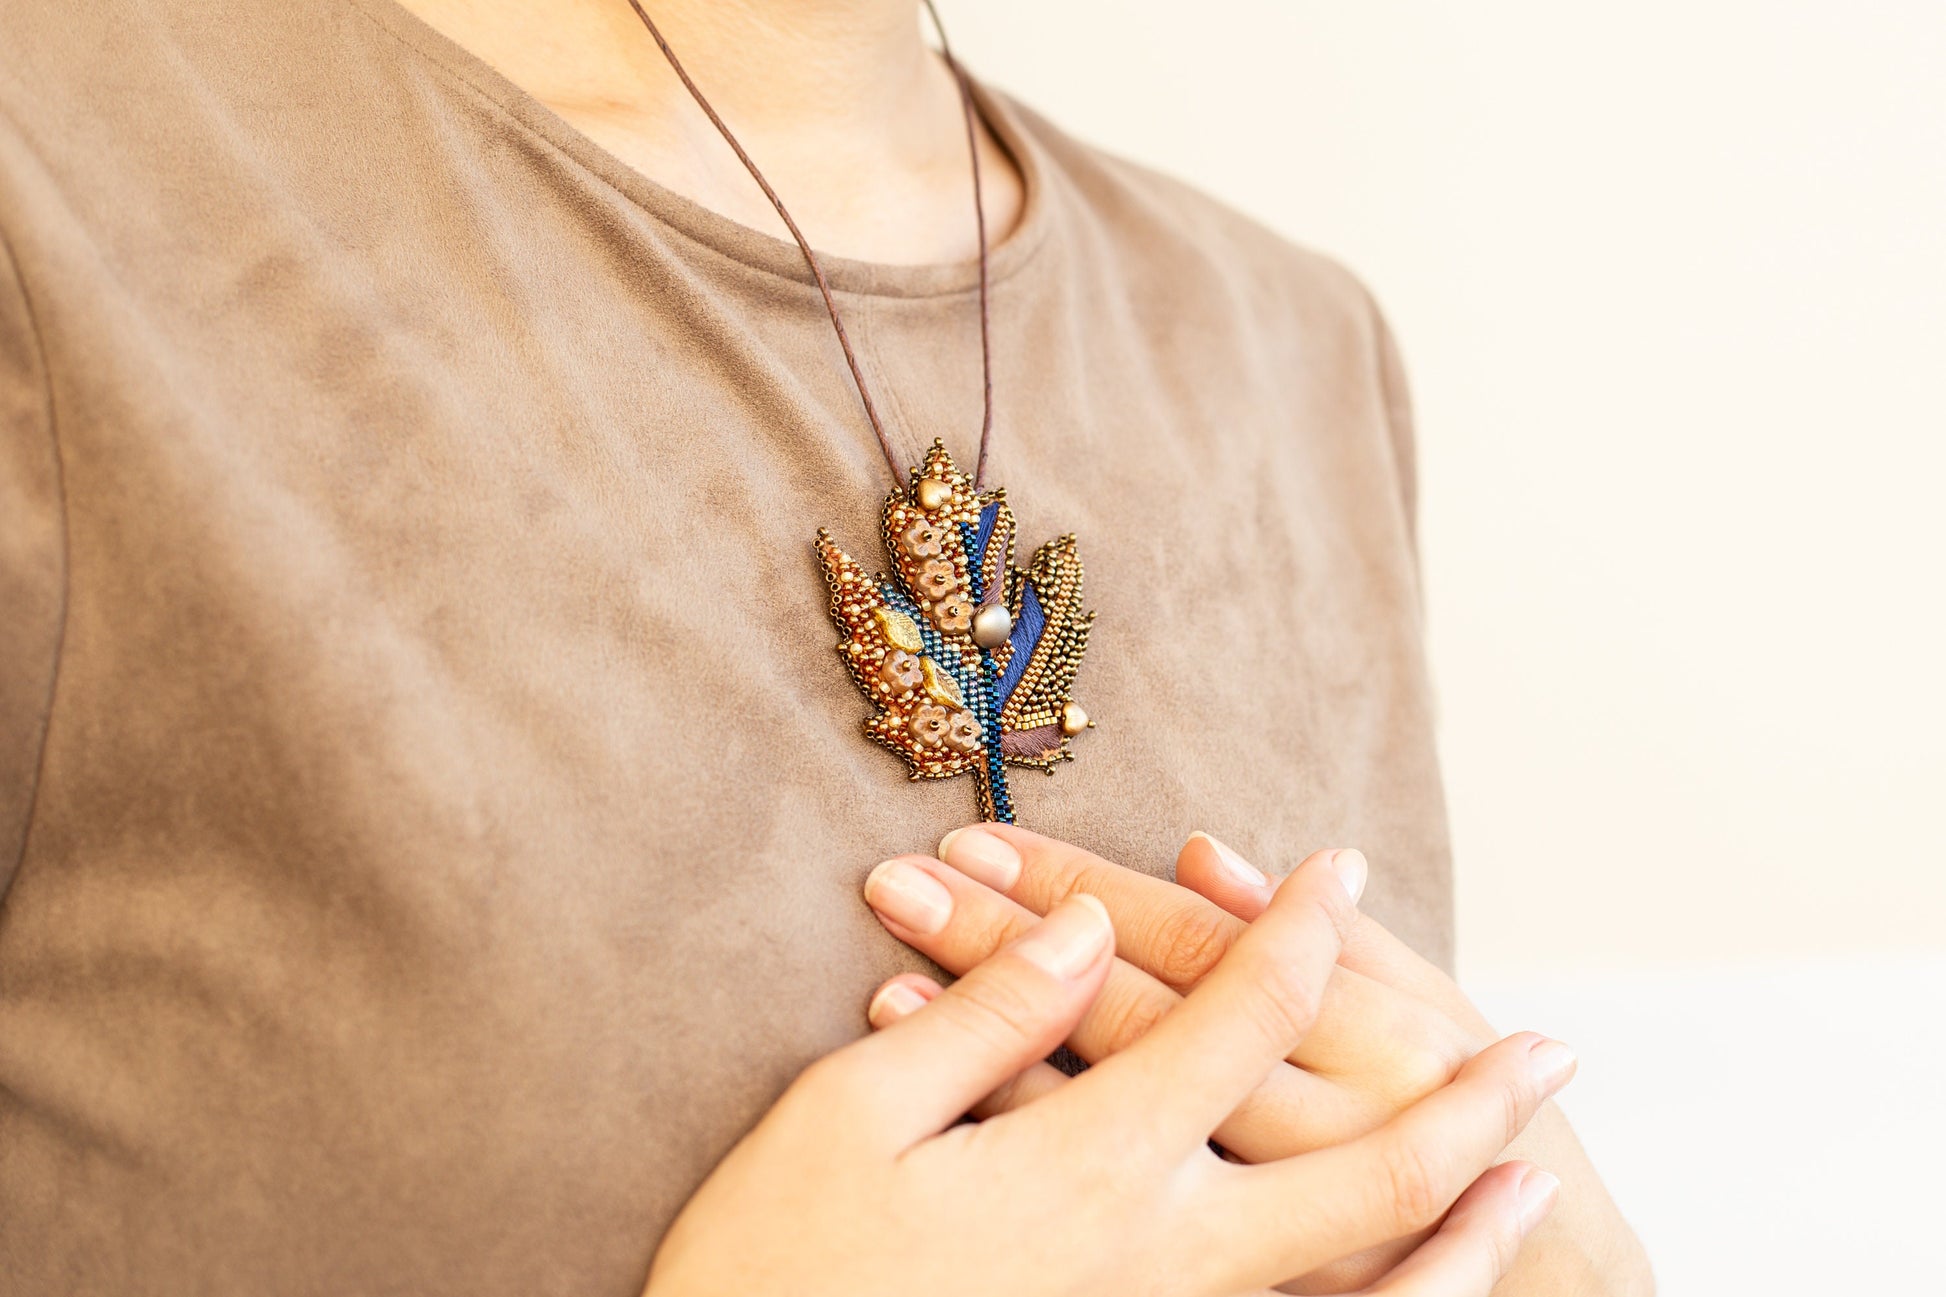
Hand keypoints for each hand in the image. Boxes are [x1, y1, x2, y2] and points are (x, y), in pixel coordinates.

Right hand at [646, 851, 1574, 1296]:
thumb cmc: (772, 1269)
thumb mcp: (849, 1119)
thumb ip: (988, 1020)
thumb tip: (1090, 933)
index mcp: (1090, 1165)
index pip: (1232, 1019)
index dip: (1289, 928)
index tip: (1334, 864)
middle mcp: (1162, 1258)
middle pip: (1360, 1169)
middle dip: (1462, 1103)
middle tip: (1551, 1053)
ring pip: (1362, 1287)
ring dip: (1461, 1228)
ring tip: (1536, 1176)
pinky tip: (1419, 1288)